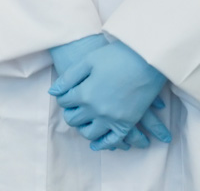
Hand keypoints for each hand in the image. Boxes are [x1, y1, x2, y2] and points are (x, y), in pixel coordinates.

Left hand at [50, 39, 171, 150]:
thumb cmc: (116, 56)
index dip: (63, 98)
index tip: (67, 95)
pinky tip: (97, 143)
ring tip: (84, 123)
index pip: (64, 102)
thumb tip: (53, 92)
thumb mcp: (88, 61)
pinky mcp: (127, 123)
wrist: (146, 59)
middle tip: (73, 109)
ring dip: (84, 129)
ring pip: (90, 133)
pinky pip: (113, 140)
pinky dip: (104, 144)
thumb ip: (68, 78)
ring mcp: (112, 118)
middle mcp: (96, 110)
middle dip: (71, 114)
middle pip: (74, 120)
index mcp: (84, 94)